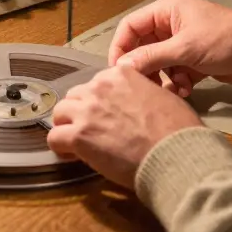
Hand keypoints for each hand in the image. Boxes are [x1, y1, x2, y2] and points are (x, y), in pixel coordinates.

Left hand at [47, 65, 203, 187]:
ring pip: (60, 113)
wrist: (174, 154)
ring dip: (68, 126)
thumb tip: (136, 102)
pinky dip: (61, 148)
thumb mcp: (163, 96)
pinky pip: (54, 138)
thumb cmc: (176, 131)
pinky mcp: (79, 135)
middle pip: (75, 96)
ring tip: (79, 143)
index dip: (99, 102)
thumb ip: (141, 91)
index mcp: (120, 75)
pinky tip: (73, 155)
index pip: (96, 84)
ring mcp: (87, 110)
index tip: (105, 116)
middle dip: (81, 112)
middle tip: (92, 130)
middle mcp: (100, 87)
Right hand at [107, 0, 231, 96]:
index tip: (118, 71)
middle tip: (145, 86)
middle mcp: (174, 24)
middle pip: (143, 48)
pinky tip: (186, 90)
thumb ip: (151, 57)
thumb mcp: (186, 48)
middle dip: (145, 68)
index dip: (121, 48)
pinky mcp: (195, 61)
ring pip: (159, 64)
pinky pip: (174, 74)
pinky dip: (177, 84)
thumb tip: (123, 66)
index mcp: (168, 10)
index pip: (131, 26)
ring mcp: (185, 43)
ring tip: (174, 88)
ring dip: (163, 79)